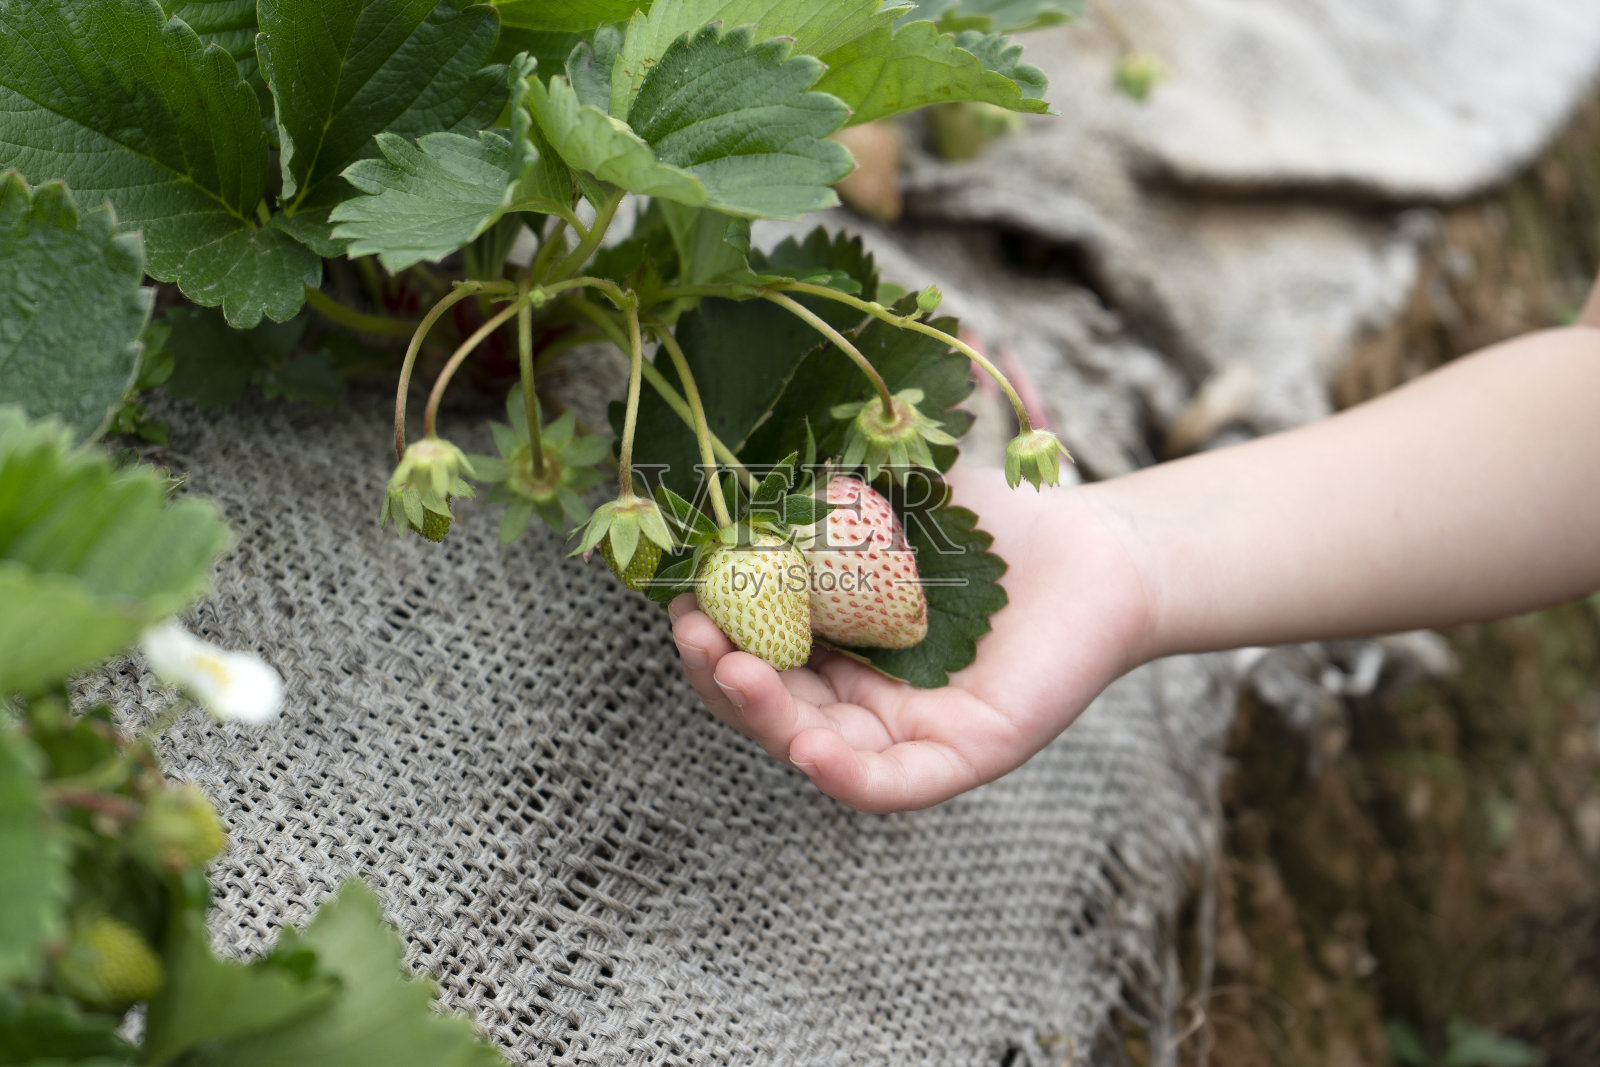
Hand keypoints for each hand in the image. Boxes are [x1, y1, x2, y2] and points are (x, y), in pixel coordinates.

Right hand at [669, 467, 1155, 812]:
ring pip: (816, 748)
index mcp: (834, 643)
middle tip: (693, 630)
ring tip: (733, 668)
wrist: (1098, 539)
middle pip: (771, 707)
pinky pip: (892, 784)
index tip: (680, 592)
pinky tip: (806, 745)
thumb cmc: (993, 521)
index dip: (710, 631)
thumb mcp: (887, 501)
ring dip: (763, 718)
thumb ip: (812, 500)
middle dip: (719, 674)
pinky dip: (843, 774)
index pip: (753, 653)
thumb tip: (717, 478)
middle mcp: (862, 697)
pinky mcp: (966, 753)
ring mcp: (909, 731)